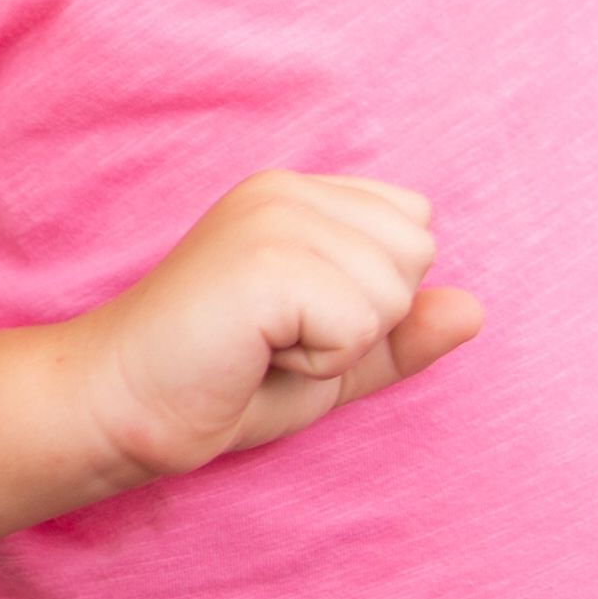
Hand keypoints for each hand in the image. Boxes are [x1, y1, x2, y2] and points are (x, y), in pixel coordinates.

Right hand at [70, 173, 484, 481]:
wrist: (119, 409)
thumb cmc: (217, 385)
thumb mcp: (332, 362)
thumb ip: (402, 336)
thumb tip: (477, 310)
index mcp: (302, 195)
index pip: (416, 224)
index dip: (372, 294)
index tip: (292, 320)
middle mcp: (289, 189)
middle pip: (419, 253)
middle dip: (366, 320)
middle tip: (277, 340)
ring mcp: (276, 216)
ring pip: (394, 292)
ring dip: (339, 345)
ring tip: (262, 347)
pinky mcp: (267, 258)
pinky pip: (361, 324)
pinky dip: (318, 361)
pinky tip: (255, 355)